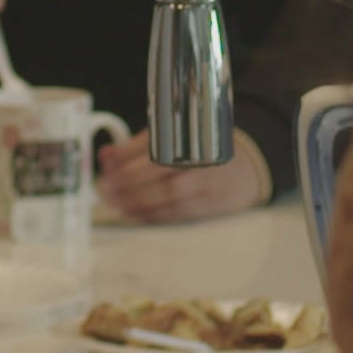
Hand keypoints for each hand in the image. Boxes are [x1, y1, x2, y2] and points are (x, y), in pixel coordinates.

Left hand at [95, 129, 269, 222]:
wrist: (248, 166)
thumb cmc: (203, 150)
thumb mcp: (174, 137)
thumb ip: (139, 146)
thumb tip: (107, 155)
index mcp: (190, 140)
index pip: (152, 151)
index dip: (125, 161)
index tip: (106, 167)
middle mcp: (198, 163)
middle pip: (156, 175)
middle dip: (125, 183)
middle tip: (104, 188)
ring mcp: (204, 187)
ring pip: (164, 198)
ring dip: (133, 202)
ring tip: (114, 202)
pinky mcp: (206, 207)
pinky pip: (174, 214)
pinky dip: (151, 215)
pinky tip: (133, 213)